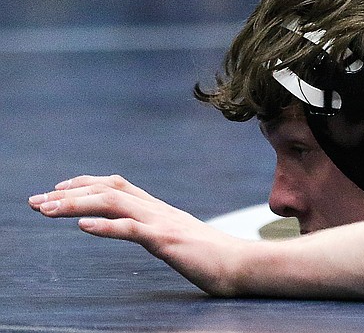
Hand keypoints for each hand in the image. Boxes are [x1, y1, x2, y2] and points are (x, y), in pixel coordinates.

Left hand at [29, 175, 248, 295]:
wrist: (243, 265)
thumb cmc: (213, 258)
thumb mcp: (179, 239)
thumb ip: (158, 230)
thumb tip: (140, 230)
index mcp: (159, 209)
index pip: (117, 185)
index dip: (85, 183)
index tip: (57, 189)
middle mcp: (158, 210)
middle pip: (108, 189)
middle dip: (68, 192)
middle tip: (36, 201)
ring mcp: (163, 223)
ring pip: (114, 203)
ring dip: (76, 204)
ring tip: (47, 209)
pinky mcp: (168, 241)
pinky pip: (132, 230)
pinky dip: (105, 226)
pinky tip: (82, 227)